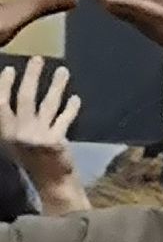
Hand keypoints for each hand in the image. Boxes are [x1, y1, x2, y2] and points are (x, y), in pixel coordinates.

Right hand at [0, 57, 88, 214]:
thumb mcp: (16, 142)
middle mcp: (18, 133)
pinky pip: (64, 119)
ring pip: (48, 104)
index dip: (3, 86)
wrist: (50, 183)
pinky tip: (76, 99)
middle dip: (31, 76)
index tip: (9, 69)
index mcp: (5, 133)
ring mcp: (37, 137)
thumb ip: (15, 121)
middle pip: (25, 98)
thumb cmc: (33, 160)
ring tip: (64, 71)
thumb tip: (19, 92)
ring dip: (57, 86)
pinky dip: (71, 108)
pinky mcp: (55, 141)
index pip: (1, 105)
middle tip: (38, 59)